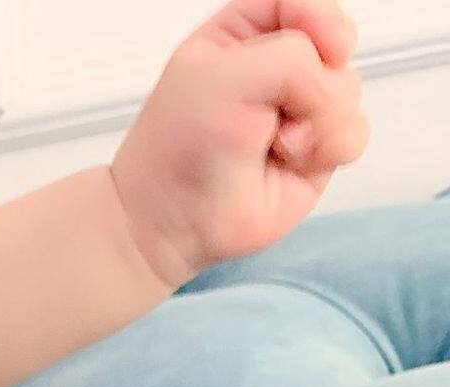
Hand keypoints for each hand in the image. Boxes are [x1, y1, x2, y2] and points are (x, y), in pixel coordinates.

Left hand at [111, 0, 370, 288]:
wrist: (172, 223)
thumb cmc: (179, 150)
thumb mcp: (227, 75)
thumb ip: (294, 56)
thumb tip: (333, 81)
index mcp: (240, 35)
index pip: (303, 1)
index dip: (319, 18)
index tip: (313, 44)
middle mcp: (271, 69)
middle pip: (336, 44)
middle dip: (315, 79)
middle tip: (275, 108)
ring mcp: (296, 110)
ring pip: (350, 89)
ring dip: (319, 119)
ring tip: (273, 143)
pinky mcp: (314, 149)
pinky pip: (355, 132)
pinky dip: (329, 148)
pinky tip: (289, 162)